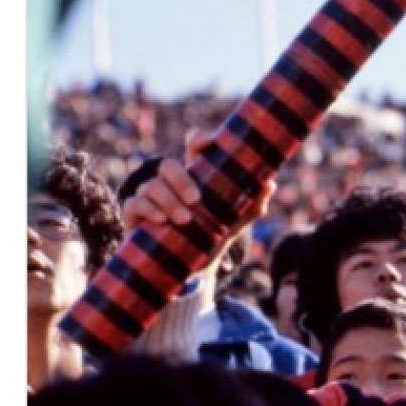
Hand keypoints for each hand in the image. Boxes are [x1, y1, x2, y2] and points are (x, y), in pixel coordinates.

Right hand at [122, 136, 276, 261]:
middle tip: (197, 200)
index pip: (194, 148)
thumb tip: (269, 184)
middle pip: (168, 165)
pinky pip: (135, 203)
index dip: (201, 140)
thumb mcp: (235, 220)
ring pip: (153, 186)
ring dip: (169, 201)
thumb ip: (252, 204)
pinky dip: (148, 209)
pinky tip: (162, 220)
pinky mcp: (135, 213)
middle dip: (181, 180)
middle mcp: (170, 181)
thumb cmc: (212, 233)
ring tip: (185, 220)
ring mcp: (150, 195)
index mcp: (195, 176)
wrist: (189, 264)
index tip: (212, 142)